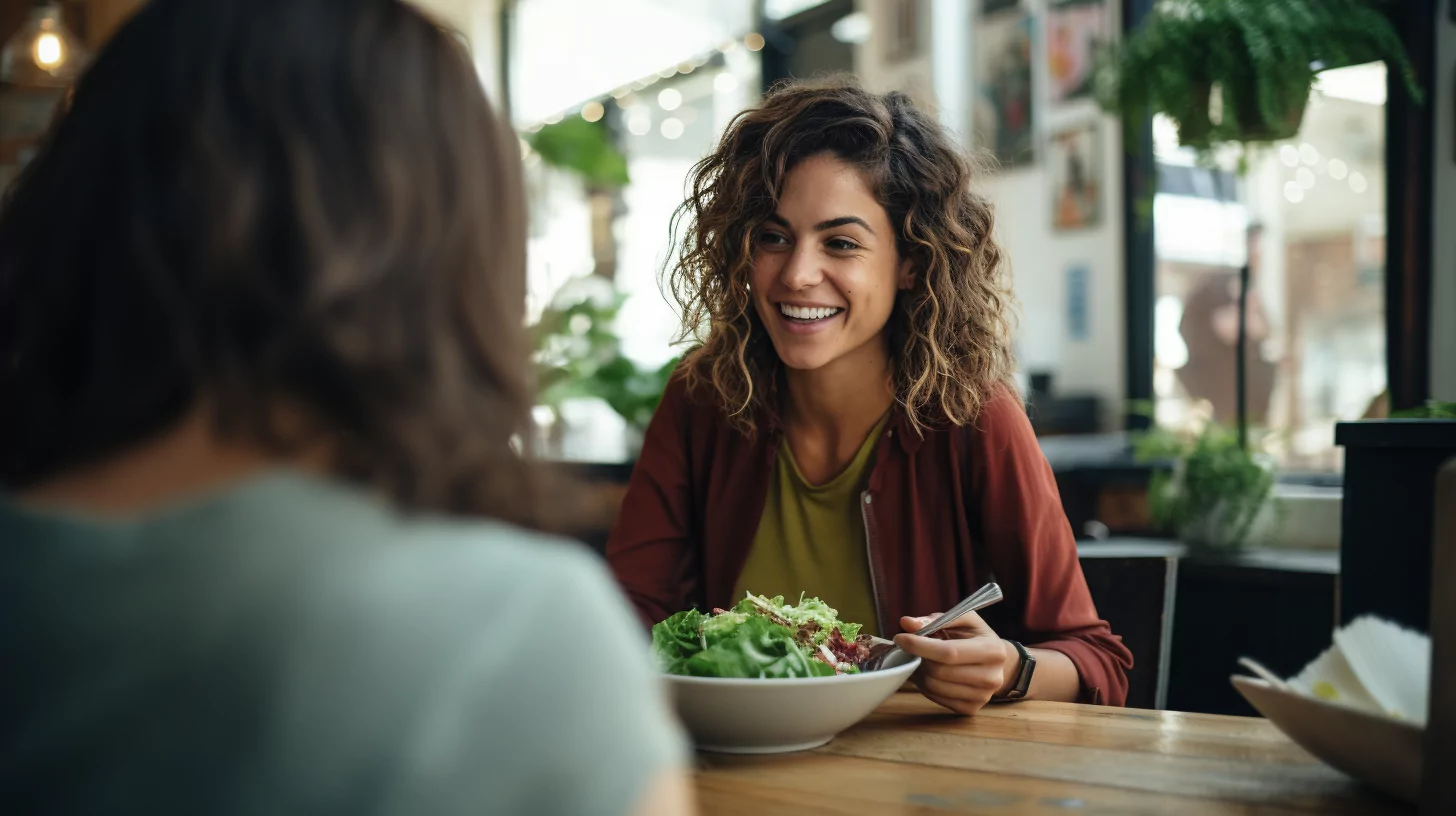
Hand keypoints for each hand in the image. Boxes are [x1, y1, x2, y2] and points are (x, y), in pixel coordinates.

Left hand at [894, 611, 1014, 715]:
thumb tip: (907, 623)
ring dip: (919, 671)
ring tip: (920, 659)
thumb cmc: (976, 637)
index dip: (920, 645)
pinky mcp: (970, 709)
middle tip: (912, 648)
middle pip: (939, 671)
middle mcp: (991, 678)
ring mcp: (982, 697)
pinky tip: (929, 673)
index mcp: (992, 651)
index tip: (900, 638)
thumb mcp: (963, 619)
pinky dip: (925, 685)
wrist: (997, 663)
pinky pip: (936, 698)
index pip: (949, 652)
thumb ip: (936, 619)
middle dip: (919, 658)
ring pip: (934, 686)